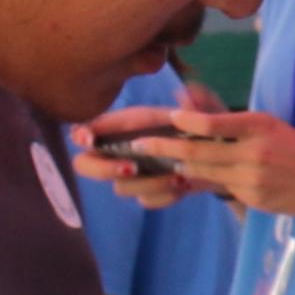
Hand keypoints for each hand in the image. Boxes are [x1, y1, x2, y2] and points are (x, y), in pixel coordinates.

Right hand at [71, 99, 199, 210]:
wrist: (212, 152)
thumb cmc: (193, 126)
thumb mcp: (198, 111)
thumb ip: (195, 101)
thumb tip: (188, 93)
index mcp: (118, 127)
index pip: (84, 131)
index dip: (82, 134)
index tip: (90, 138)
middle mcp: (116, 151)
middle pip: (84, 165)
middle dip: (103, 169)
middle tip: (132, 167)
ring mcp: (129, 175)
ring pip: (121, 187)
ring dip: (147, 182)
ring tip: (176, 174)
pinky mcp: (146, 193)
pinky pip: (146, 201)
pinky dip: (164, 195)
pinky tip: (183, 185)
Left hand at [119, 101, 294, 224]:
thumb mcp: (269, 125)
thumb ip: (226, 118)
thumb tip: (186, 94)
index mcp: (260, 125)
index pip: (213, 123)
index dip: (186, 122)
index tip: (166, 118)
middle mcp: (255, 151)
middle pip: (199, 152)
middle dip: (163, 148)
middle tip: (137, 145)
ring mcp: (254, 179)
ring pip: (204, 173)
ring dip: (175, 167)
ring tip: (153, 161)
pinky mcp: (255, 200)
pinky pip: (221, 189)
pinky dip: (202, 182)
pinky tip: (184, 178)